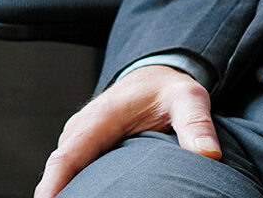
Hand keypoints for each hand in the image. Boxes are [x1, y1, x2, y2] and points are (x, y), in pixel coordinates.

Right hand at [34, 65, 220, 197]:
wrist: (155, 77)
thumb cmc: (168, 89)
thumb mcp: (188, 98)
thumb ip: (196, 124)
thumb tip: (209, 155)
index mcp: (100, 117)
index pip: (68, 156)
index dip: (53, 184)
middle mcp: (81, 130)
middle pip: (60, 172)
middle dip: (58, 196)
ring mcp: (79, 141)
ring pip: (64, 175)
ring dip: (67, 194)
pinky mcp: (83, 152)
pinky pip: (72, 174)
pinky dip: (75, 190)